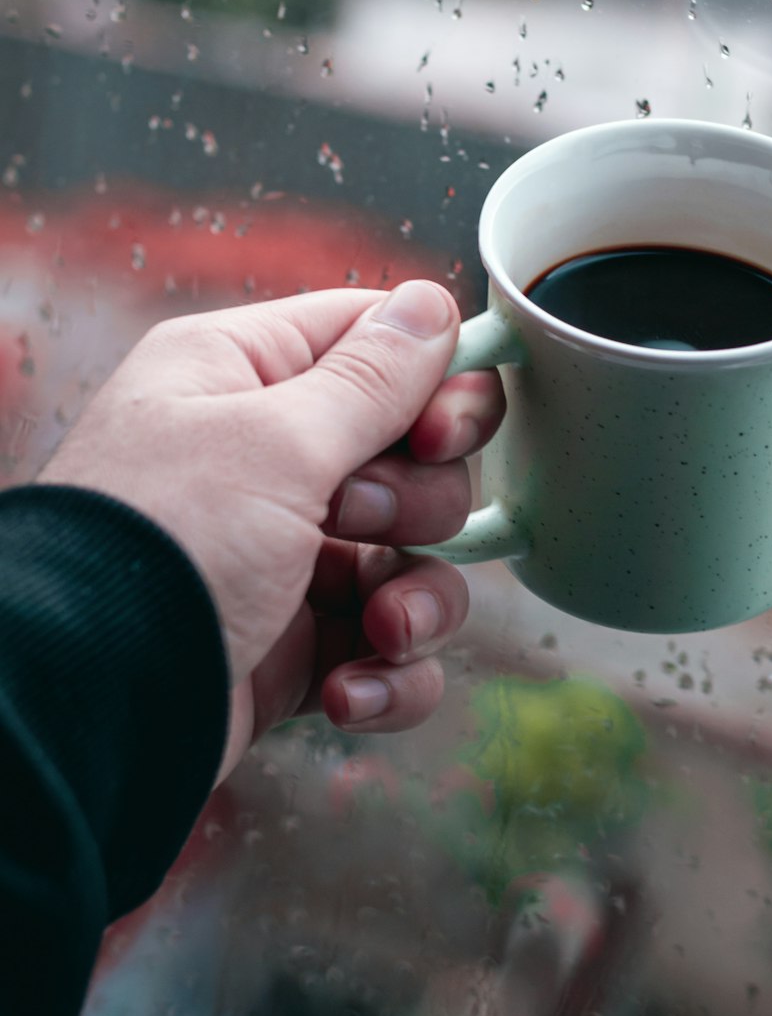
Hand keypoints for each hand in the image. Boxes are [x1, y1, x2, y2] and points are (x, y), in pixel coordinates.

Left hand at [39, 281, 503, 782]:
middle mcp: (263, 457)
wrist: (85, 711)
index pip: (375, 343)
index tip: (442, 435)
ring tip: (378, 631)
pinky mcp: (295, 644)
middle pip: (414, 456)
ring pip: (412, 557)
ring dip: (416, 600)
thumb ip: (372, 379)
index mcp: (240, 374)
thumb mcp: (275, 443)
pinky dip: (387, 675)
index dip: (435, 385)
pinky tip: (350, 692)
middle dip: (417, 503)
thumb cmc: (162, 547)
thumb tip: (433, 304)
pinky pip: (387, 648)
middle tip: (361, 521)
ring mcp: (283, 555)